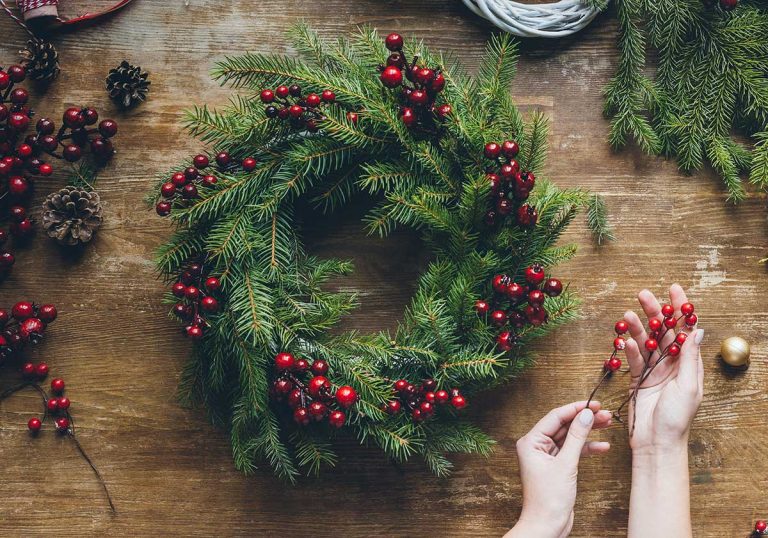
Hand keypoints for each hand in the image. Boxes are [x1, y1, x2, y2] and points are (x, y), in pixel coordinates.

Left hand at [505, 401, 611, 537]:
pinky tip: (603, 447)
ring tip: (608, 424)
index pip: (555, 417)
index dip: (575, 408)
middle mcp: (536, 446)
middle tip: (605, 414)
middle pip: (564, 426)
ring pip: (570, 437)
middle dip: (584, 420)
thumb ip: (577, 437)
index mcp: (530, 442)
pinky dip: (587, 448)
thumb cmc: (548, 499)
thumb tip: (586, 415)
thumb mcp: (566, 464)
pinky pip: (573, 451)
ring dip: (588, 432)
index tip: (594, 404)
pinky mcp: (557, 467)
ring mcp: (547, 456)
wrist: (546, 526)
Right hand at [622, 284, 703, 452]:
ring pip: (645, 342)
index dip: (681, 309)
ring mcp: (654, 371)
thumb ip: (689, 358)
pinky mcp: (638, 379)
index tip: (673, 289)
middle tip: (643, 295)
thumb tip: (697, 330)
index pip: (686, 330)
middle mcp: (672, 364)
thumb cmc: (676, 419)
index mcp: (688, 365)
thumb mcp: (688, 387)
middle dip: (654, 312)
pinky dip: (629, 348)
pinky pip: (633, 359)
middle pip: (663, 331)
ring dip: (637, 327)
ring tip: (627, 314)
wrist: (656, 442)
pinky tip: (624, 340)